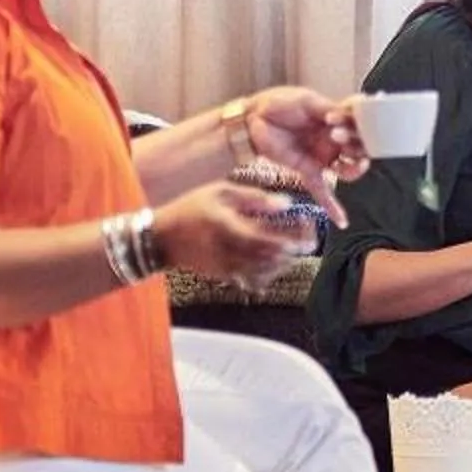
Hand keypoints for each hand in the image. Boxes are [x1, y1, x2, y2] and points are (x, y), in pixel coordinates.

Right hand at [153, 182, 315, 282]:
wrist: (162, 238)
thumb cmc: (192, 208)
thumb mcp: (220, 192)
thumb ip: (254, 197)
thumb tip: (287, 203)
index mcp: (228, 226)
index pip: (268, 236)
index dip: (292, 235)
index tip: (308, 226)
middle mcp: (229, 250)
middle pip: (272, 257)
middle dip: (295, 249)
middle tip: (309, 240)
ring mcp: (227, 266)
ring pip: (267, 272)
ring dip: (286, 262)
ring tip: (295, 249)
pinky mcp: (226, 276)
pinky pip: (255, 280)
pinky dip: (271, 273)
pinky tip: (276, 262)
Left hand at [236, 87, 365, 222]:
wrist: (252, 119)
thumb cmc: (278, 104)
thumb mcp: (306, 101)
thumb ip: (328, 109)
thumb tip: (346, 115)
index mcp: (336, 119)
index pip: (361, 125)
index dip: (362, 125)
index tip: (352, 118)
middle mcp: (334, 140)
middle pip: (360, 150)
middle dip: (357, 145)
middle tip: (339, 136)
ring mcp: (323, 157)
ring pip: (348, 171)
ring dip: (353, 170)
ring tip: (344, 163)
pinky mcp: (308, 171)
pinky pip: (323, 192)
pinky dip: (333, 207)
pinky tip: (342, 221)